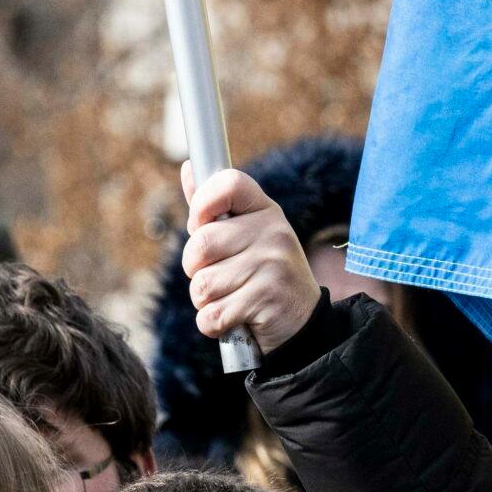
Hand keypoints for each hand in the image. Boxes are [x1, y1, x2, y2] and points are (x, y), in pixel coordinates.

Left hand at [180, 164, 320, 355]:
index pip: (227, 183)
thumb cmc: (264, 274)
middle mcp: (274, 232)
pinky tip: (236, 318)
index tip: (202, 225)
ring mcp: (274, 265)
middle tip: (220, 275)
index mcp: (266, 211)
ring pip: (201, 285)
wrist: (303, 321)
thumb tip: (188, 167)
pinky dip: (214, 324)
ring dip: (206, 301)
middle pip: (200, 244)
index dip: (202, 203)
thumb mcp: (247, 235)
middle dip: (196, 269)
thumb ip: (214, 207)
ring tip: (233, 297)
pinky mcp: (267, 298)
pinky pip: (211, 314)